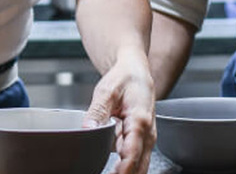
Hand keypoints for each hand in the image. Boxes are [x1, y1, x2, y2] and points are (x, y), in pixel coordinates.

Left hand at [83, 54, 155, 173]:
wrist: (136, 71)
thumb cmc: (125, 79)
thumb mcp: (107, 90)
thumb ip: (98, 111)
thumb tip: (88, 128)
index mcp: (140, 121)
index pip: (132, 155)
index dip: (121, 171)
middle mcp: (147, 134)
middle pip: (139, 168)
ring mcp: (145, 140)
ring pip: (138, 167)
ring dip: (123, 172)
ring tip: (104, 172)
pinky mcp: (140, 142)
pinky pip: (134, 161)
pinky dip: (124, 168)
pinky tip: (110, 168)